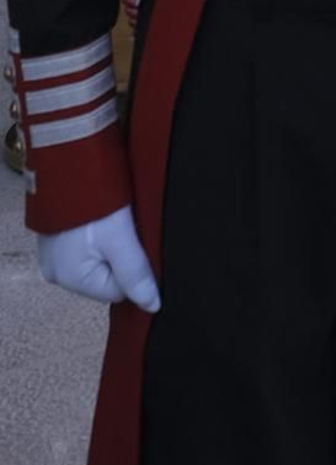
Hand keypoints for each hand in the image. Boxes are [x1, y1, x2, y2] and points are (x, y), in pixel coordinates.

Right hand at [37, 206, 159, 311]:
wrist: (69, 158)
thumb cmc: (94, 201)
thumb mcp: (121, 239)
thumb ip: (136, 274)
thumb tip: (152, 306)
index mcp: (70, 280)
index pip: (117, 291)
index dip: (134, 269)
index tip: (139, 242)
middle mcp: (57, 272)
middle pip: (106, 275)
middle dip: (122, 254)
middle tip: (128, 226)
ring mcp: (54, 252)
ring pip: (98, 257)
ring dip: (112, 241)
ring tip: (117, 216)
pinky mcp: (57, 232)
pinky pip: (86, 242)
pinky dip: (99, 230)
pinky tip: (105, 212)